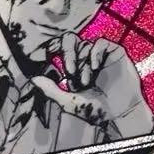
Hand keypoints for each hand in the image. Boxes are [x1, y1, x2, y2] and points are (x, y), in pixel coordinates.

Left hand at [31, 33, 153, 139]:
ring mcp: (100, 55)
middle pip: (70, 40)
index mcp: (74, 67)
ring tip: (86, 82)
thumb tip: (33, 78)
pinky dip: (95, 53)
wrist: (119, 113)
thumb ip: (51, 90)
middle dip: (67, 53)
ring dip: (83, 64)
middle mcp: (86, 58)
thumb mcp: (68, 101)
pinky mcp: (115, 52)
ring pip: (84, 45)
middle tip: (70, 71)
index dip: (52, 48)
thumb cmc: (96, 110)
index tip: (45, 56)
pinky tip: (95, 67)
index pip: (60, 49)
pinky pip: (100, 43)